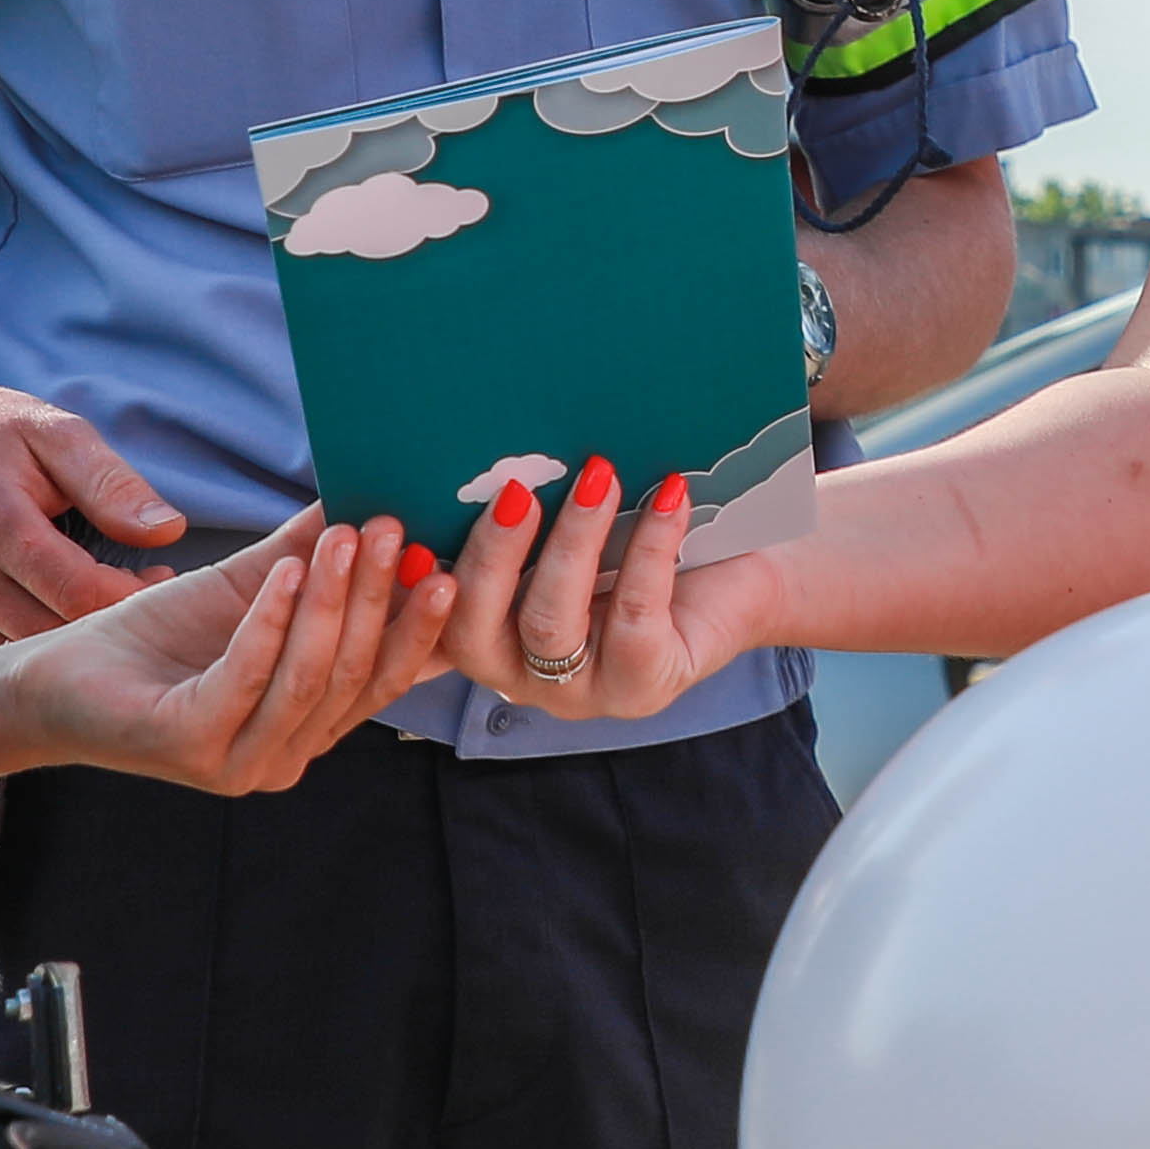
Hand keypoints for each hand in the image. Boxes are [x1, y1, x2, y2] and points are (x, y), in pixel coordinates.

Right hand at [0, 365, 184, 653]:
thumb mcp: (53, 433)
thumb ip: (111, 482)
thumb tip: (168, 530)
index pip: (80, 591)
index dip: (134, 595)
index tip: (161, 576)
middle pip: (56, 632)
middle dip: (109, 620)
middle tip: (140, 589)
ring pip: (26, 655)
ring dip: (72, 637)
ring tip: (97, 595)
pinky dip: (30, 642)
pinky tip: (51, 607)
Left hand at [22, 516, 453, 793]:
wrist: (55, 678)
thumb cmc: (154, 637)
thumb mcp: (247, 587)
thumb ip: (309, 556)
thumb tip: (371, 497)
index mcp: (310, 726)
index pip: (385, 675)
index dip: (420, 620)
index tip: (447, 558)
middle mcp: (286, 756)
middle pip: (355, 673)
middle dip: (384, 599)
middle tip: (398, 531)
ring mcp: (240, 761)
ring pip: (309, 677)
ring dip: (335, 603)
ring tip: (347, 536)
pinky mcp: (191, 747)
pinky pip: (244, 678)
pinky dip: (269, 622)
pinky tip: (282, 571)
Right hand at [441, 458, 801, 726]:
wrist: (744, 579)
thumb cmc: (642, 542)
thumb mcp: (572, 527)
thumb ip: (522, 513)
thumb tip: (486, 456)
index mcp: (488, 638)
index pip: (429, 623)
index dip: (408, 591)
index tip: (405, 538)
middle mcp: (522, 677)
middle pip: (475, 628)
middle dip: (491, 553)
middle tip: (514, 488)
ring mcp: (581, 692)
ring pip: (550, 622)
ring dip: (572, 539)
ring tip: (598, 473)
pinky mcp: (643, 686)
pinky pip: (633, 613)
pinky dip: (649, 545)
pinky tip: (668, 495)